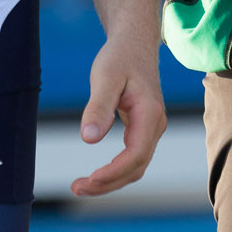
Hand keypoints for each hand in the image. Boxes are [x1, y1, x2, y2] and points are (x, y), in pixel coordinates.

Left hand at [70, 36, 167, 196]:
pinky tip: (96, 175)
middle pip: (136, 167)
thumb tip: (89, 139)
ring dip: (111, 181)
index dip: (113, 173)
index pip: (135, 155)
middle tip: (75, 188)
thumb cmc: (119, 58)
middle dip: (107, 183)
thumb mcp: (105, 77)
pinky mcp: (144, 129)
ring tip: (81, 186)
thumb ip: (98, 107)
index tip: (88, 180)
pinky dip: (115, 171)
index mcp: (150, 114)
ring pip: (135, 166)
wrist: (134, 44)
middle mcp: (156, 125)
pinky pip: (133, 158)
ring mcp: (152, 129)